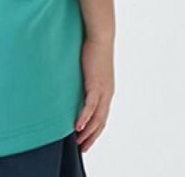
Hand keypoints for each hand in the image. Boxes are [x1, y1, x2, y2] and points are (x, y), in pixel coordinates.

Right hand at [74, 36, 114, 152]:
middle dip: (91, 137)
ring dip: (87, 132)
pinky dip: (84, 118)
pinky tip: (77, 127)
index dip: (95, 130)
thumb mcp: (90, 69)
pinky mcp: (96, 85)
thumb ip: (86, 79)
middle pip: (101, 122)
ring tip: (78, 142)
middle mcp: (107, 94)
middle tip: (82, 148)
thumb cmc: (94, 49)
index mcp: (106, 91)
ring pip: (97, 118)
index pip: (102, 116)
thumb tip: (77, 84)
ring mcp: (103, 91)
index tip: (86, 139)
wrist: (100, 37)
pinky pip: (90, 106)